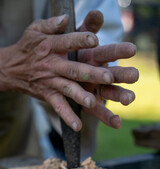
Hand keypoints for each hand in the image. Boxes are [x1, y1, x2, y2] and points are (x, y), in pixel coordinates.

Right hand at [0, 15, 114, 130]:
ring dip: (80, 96)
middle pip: (74, 69)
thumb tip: (67, 18)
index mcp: (51, 46)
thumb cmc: (28, 47)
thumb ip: (52, 24)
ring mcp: (50, 81)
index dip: (80, 40)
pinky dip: (67, 116)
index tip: (95, 40)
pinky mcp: (47, 94)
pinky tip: (77, 126)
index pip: (68, 42)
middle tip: (108, 76)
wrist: (11, 68)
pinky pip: (59, 106)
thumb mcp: (35, 29)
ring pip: (68, 88)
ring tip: (92, 102)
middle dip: (91, 73)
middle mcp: (52, 64)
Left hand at [78, 10, 138, 128]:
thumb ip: (86, 28)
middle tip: (134, 75)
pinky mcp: (90, 105)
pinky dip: (108, 118)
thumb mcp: (74, 39)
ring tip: (129, 100)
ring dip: (120, 96)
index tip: (131, 49)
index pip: (108, 52)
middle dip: (123, 74)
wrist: (58, 73)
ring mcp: (96, 90)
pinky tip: (117, 124)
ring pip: (110, 93)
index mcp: (94, 57)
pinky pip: (98, 112)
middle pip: (113, 74)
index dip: (118, 50)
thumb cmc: (70, 53)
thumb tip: (96, 12)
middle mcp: (99, 74)